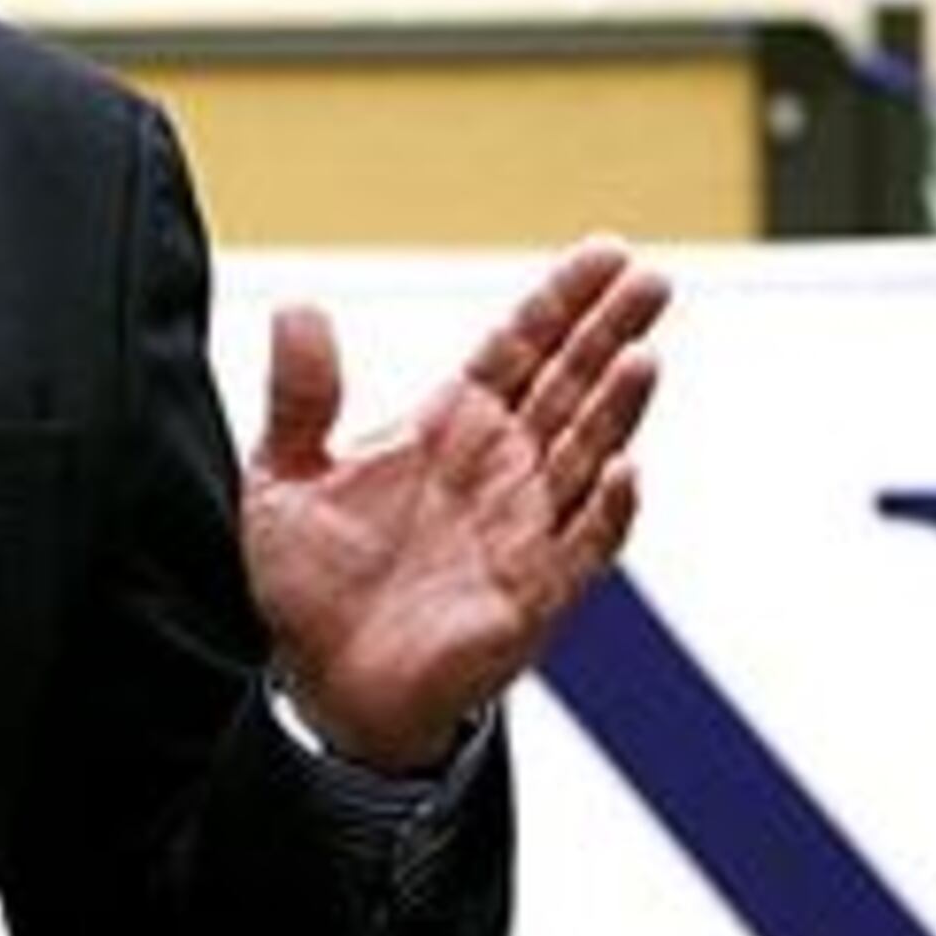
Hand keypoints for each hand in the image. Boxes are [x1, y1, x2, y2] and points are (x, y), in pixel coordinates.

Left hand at [240, 236, 669, 769]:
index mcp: (449, 428)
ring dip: (616, 408)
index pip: (519, 348)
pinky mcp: (534, 593)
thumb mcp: (284, 474)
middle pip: (569, 384)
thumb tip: (298, 308)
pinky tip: (622, 469)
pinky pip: (583, 545)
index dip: (560, 302)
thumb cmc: (314, 582)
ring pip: (586, 452)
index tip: (606, 252)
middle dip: (610, 332)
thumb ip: (300, 394)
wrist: (324, 684)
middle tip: (651, 281)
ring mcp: (525, 528)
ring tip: (641, 355)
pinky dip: (606, 510)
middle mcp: (500, 468)